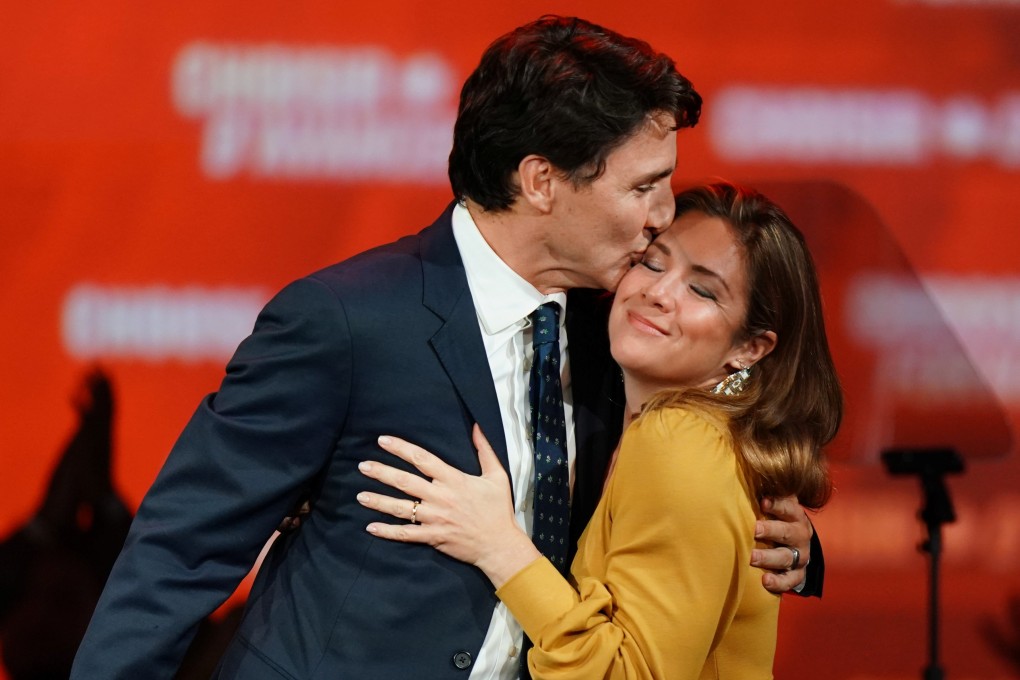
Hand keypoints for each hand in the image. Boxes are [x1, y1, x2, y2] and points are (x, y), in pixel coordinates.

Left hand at [357, 425, 539, 586]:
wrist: (500, 545)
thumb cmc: (498, 510)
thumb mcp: (497, 476)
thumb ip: (485, 450)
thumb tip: (477, 426)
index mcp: (454, 479)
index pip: (422, 459)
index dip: (401, 448)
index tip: (382, 440)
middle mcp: (441, 497)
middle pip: (405, 482)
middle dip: (382, 472)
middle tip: (362, 466)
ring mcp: (435, 519)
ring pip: (401, 508)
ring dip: (379, 501)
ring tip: (360, 496)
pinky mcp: (433, 537)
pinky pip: (406, 534)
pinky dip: (388, 531)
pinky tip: (371, 527)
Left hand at [751, 495, 812, 593]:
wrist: (796, 545)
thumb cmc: (776, 519)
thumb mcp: (774, 504)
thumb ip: (763, 490)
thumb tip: (744, 463)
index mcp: (795, 515)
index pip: (789, 507)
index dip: (777, 504)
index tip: (762, 501)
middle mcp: (800, 535)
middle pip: (788, 532)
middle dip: (771, 530)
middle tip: (754, 529)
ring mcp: (800, 555)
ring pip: (787, 557)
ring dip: (769, 557)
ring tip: (751, 557)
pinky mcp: (798, 574)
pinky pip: (790, 580)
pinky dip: (779, 582)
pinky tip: (765, 581)